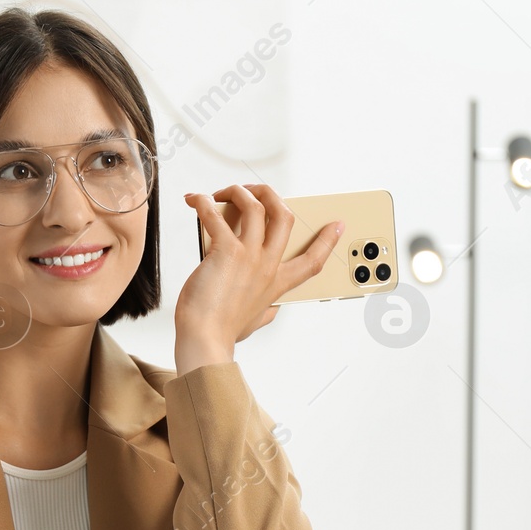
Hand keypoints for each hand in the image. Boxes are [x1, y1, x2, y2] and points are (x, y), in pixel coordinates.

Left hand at [174, 183, 341, 374]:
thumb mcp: (255, 323)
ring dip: (238, 191)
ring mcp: (249, 257)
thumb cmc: (223, 332)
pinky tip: (194, 201)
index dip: (327, 241)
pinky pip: (215, 215)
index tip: (337, 225)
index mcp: (277, 283)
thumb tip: (272, 311)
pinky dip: (202, 203)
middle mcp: (267, 266)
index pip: (312, 260)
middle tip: (253, 190)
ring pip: (255, 206)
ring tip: (222, 193)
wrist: (204, 339)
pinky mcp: (225, 252)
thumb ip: (267, 312)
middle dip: (270, 194)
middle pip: (284, 216)